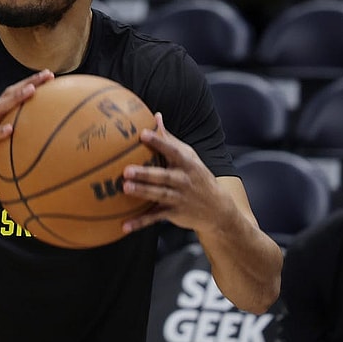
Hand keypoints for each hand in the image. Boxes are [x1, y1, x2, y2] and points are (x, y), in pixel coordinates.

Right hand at [0, 70, 54, 203]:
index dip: (31, 83)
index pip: (14, 96)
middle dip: (29, 82)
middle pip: (9, 95)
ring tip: (31, 90)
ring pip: (0, 109)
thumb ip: (20, 143)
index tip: (50, 76)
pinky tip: (10, 129)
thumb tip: (46, 144)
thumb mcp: (6, 151)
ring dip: (16, 98)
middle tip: (47, 75)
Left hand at [121, 112, 236, 233]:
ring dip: (142, 193)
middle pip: (163, 176)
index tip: (142, 134)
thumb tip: (155, 116)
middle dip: (146, 173)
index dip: (158, 142)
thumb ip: (169, 139)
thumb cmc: (197, 176)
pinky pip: (155, 218)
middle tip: (127, 170)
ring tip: (125, 188)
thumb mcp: (189, 156)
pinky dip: (140, 222)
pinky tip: (124, 225)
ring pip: (159, 195)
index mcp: (186, 164)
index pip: (172, 150)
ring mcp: (179, 198)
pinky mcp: (173, 214)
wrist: (218, 209)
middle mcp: (183, 180)